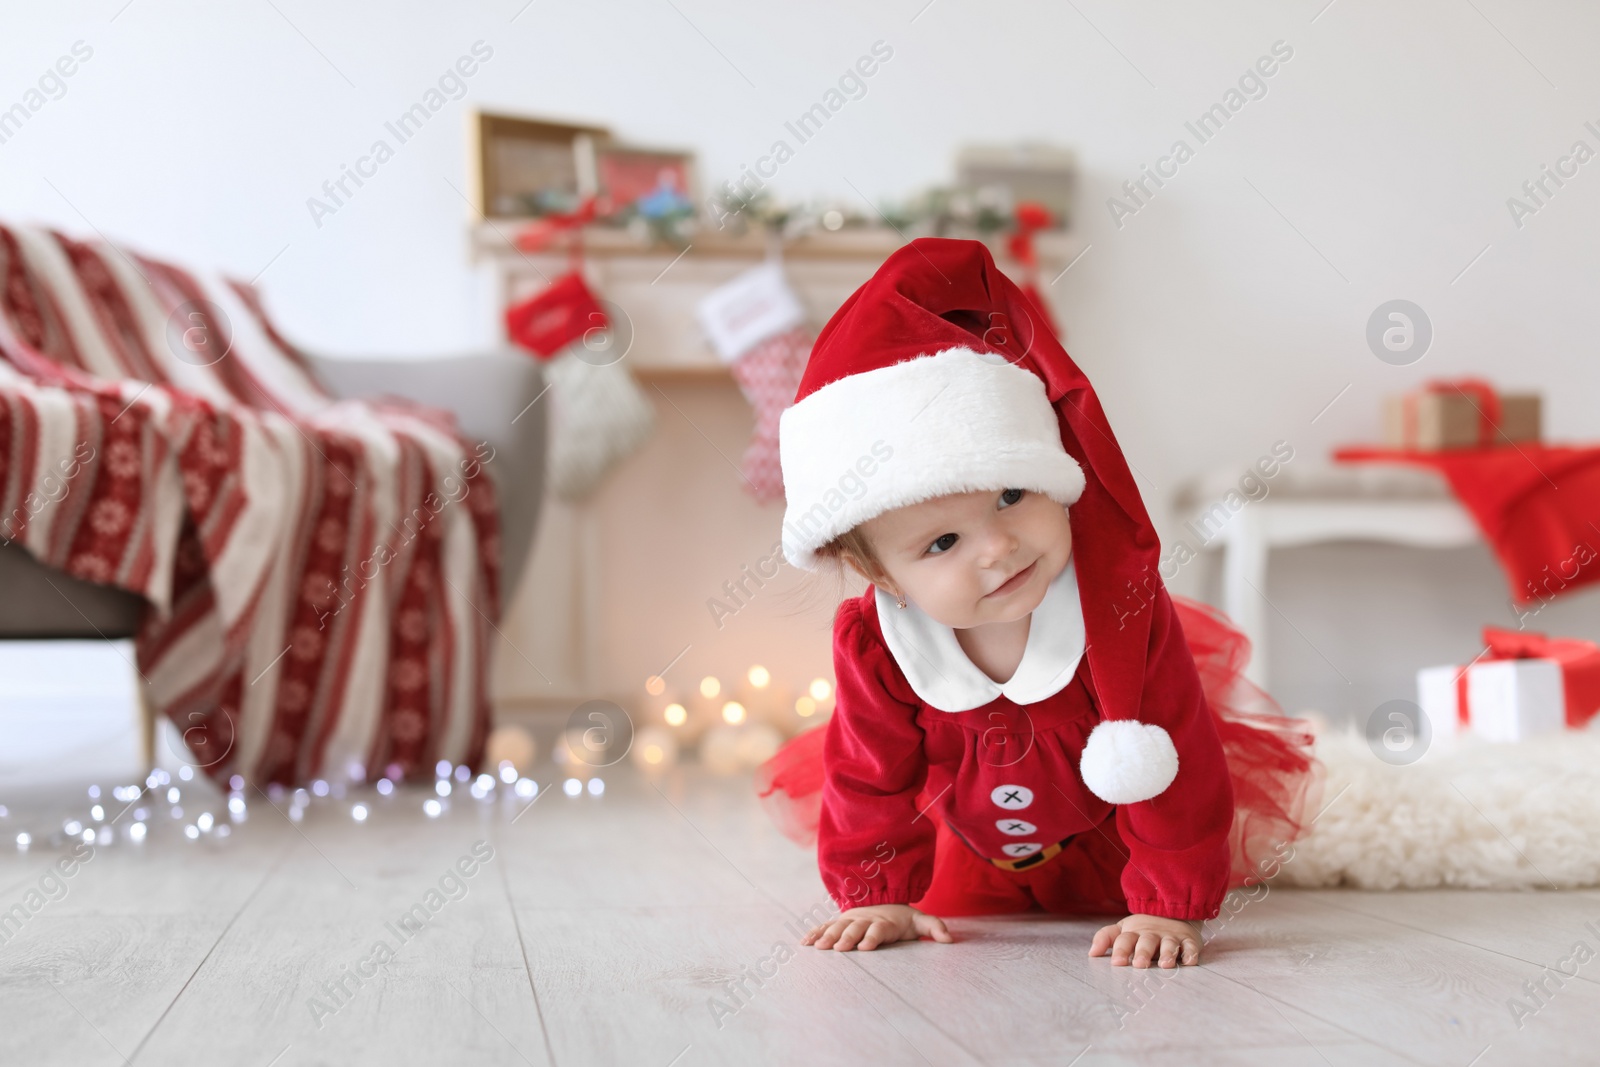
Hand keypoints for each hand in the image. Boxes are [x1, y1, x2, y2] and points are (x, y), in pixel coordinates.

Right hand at [800, 904, 954, 950]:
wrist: (884, 901)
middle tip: (840, 949)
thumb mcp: (920, 921)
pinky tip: (805, 943)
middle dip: (847, 937)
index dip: (873, 936)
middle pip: (854, 928)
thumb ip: (934, 928)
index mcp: (884, 922)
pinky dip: (815, 933)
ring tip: (818, 947)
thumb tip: (949, 940)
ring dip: (828, 936)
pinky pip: (825, 927)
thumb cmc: (902, 919)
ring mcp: (850, 920)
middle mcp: (865, 920)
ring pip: (837, 927)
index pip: (878, 929)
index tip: (866, 947)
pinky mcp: (840, 923)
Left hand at [1089, 914, 1202, 968]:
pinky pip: (1191, 947)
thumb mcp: (1123, 930)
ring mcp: (1170, 937)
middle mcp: (1152, 935)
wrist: (1172, 914)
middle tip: (1139, 965)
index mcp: (1134, 933)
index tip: (1116, 963)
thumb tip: (1091, 953)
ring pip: (1169, 944)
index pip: (1124, 940)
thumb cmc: (1142, 930)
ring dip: (1167, 953)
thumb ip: (1105, 938)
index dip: (1120, 950)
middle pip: (1146, 942)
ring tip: (1165, 965)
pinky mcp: (1188, 941)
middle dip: (1142, 953)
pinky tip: (1189, 961)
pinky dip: (1191, 953)